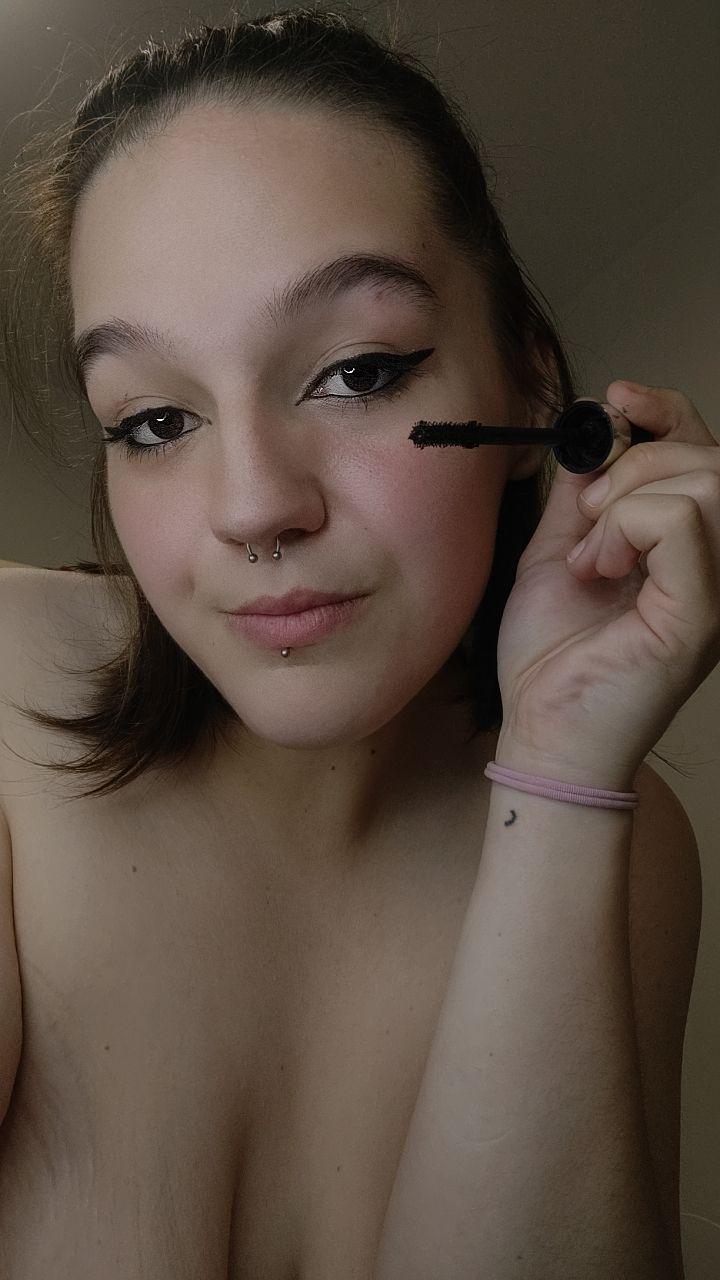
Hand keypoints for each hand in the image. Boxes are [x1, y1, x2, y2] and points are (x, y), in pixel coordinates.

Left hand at [493, 382, 719, 790]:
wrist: (540, 732)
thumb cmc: (551, 658)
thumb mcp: (558, 553)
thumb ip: (583, 497)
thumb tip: (594, 434)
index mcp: (688, 546)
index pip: (705, 451)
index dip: (665, 411)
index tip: (615, 400)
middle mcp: (716, 562)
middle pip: (710, 456)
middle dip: (633, 461)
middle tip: (586, 515)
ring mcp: (717, 588)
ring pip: (707, 480)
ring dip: (627, 498)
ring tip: (590, 552)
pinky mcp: (701, 615)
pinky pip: (685, 523)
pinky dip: (627, 527)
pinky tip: (597, 568)